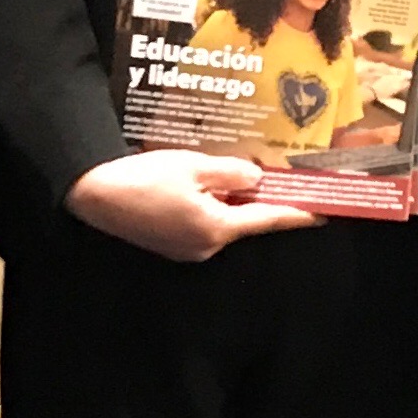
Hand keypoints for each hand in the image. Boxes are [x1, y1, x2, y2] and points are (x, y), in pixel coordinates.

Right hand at [64, 149, 320, 261]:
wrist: (93, 194)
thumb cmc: (142, 178)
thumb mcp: (193, 166)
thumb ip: (232, 173)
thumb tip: (257, 179)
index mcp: (216, 228)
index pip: (268, 220)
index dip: (298, 214)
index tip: (325, 213)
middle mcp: (206, 246)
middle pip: (244, 220)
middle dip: (257, 198)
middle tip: (274, 176)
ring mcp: (187, 250)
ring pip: (222, 221)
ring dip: (230, 199)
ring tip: (227, 172)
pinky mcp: (171, 245)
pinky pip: (203, 224)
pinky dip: (210, 205)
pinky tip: (201, 185)